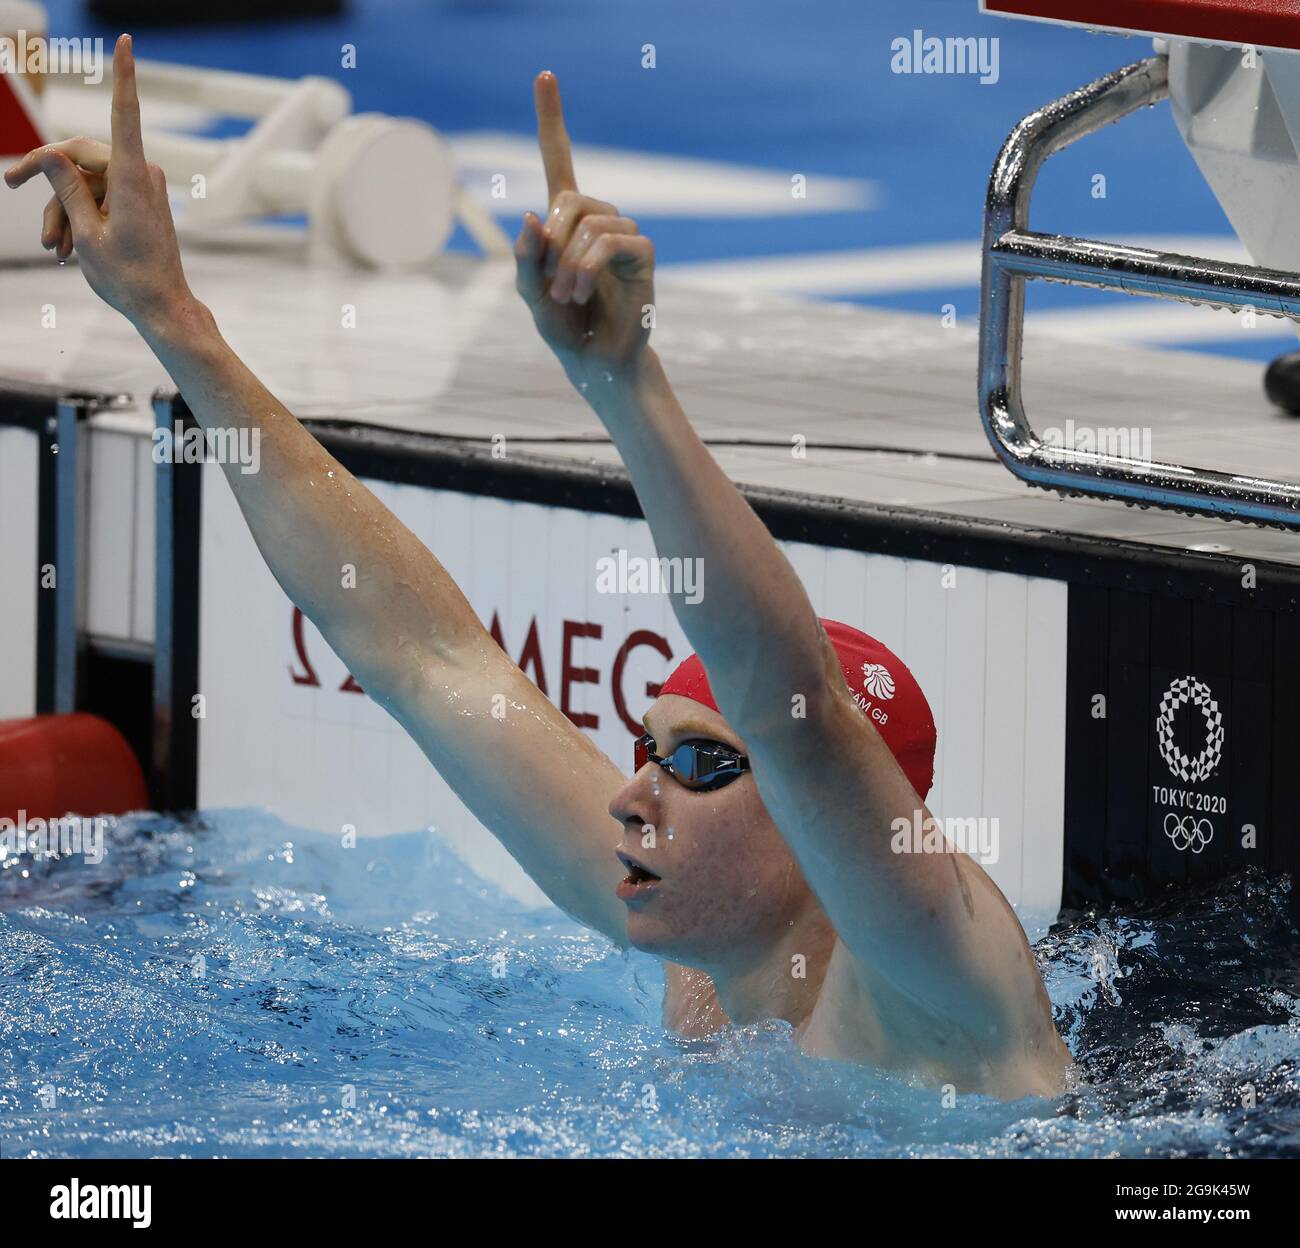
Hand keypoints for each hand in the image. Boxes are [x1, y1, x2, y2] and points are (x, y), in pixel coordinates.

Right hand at [3, 34, 192, 331]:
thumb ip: (67, 190)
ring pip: (87, 182)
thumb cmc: (129, 278)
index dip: (122, 76)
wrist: (163, 308)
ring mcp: (143, 188)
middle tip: (12, 184)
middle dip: (48, 179)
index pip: (124, 115)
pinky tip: (66, 249)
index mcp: (133, 179)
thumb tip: (53, 157)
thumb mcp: (86, 234)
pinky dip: (81, 217)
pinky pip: (101, 196)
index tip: (126, 42)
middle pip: (80, 155)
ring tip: (53, 249)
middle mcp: (142, 176)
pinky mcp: (140, 201)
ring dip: (63, 211)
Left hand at [515, 71, 654, 389]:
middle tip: (551, 282)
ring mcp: (624, 236)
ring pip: (591, 223)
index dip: (552, 118)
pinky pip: (612, 242)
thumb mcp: (530, 294)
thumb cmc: (565, 328)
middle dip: (553, 240)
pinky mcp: (643, 256)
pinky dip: (588, 267)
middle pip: (571, 200)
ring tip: (566, 296)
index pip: (559, 158)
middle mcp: (598, 220)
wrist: (597, 363)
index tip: (545, 75)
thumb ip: (525, 259)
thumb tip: (531, 215)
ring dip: (569, 264)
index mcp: (567, 221)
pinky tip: (579, 293)